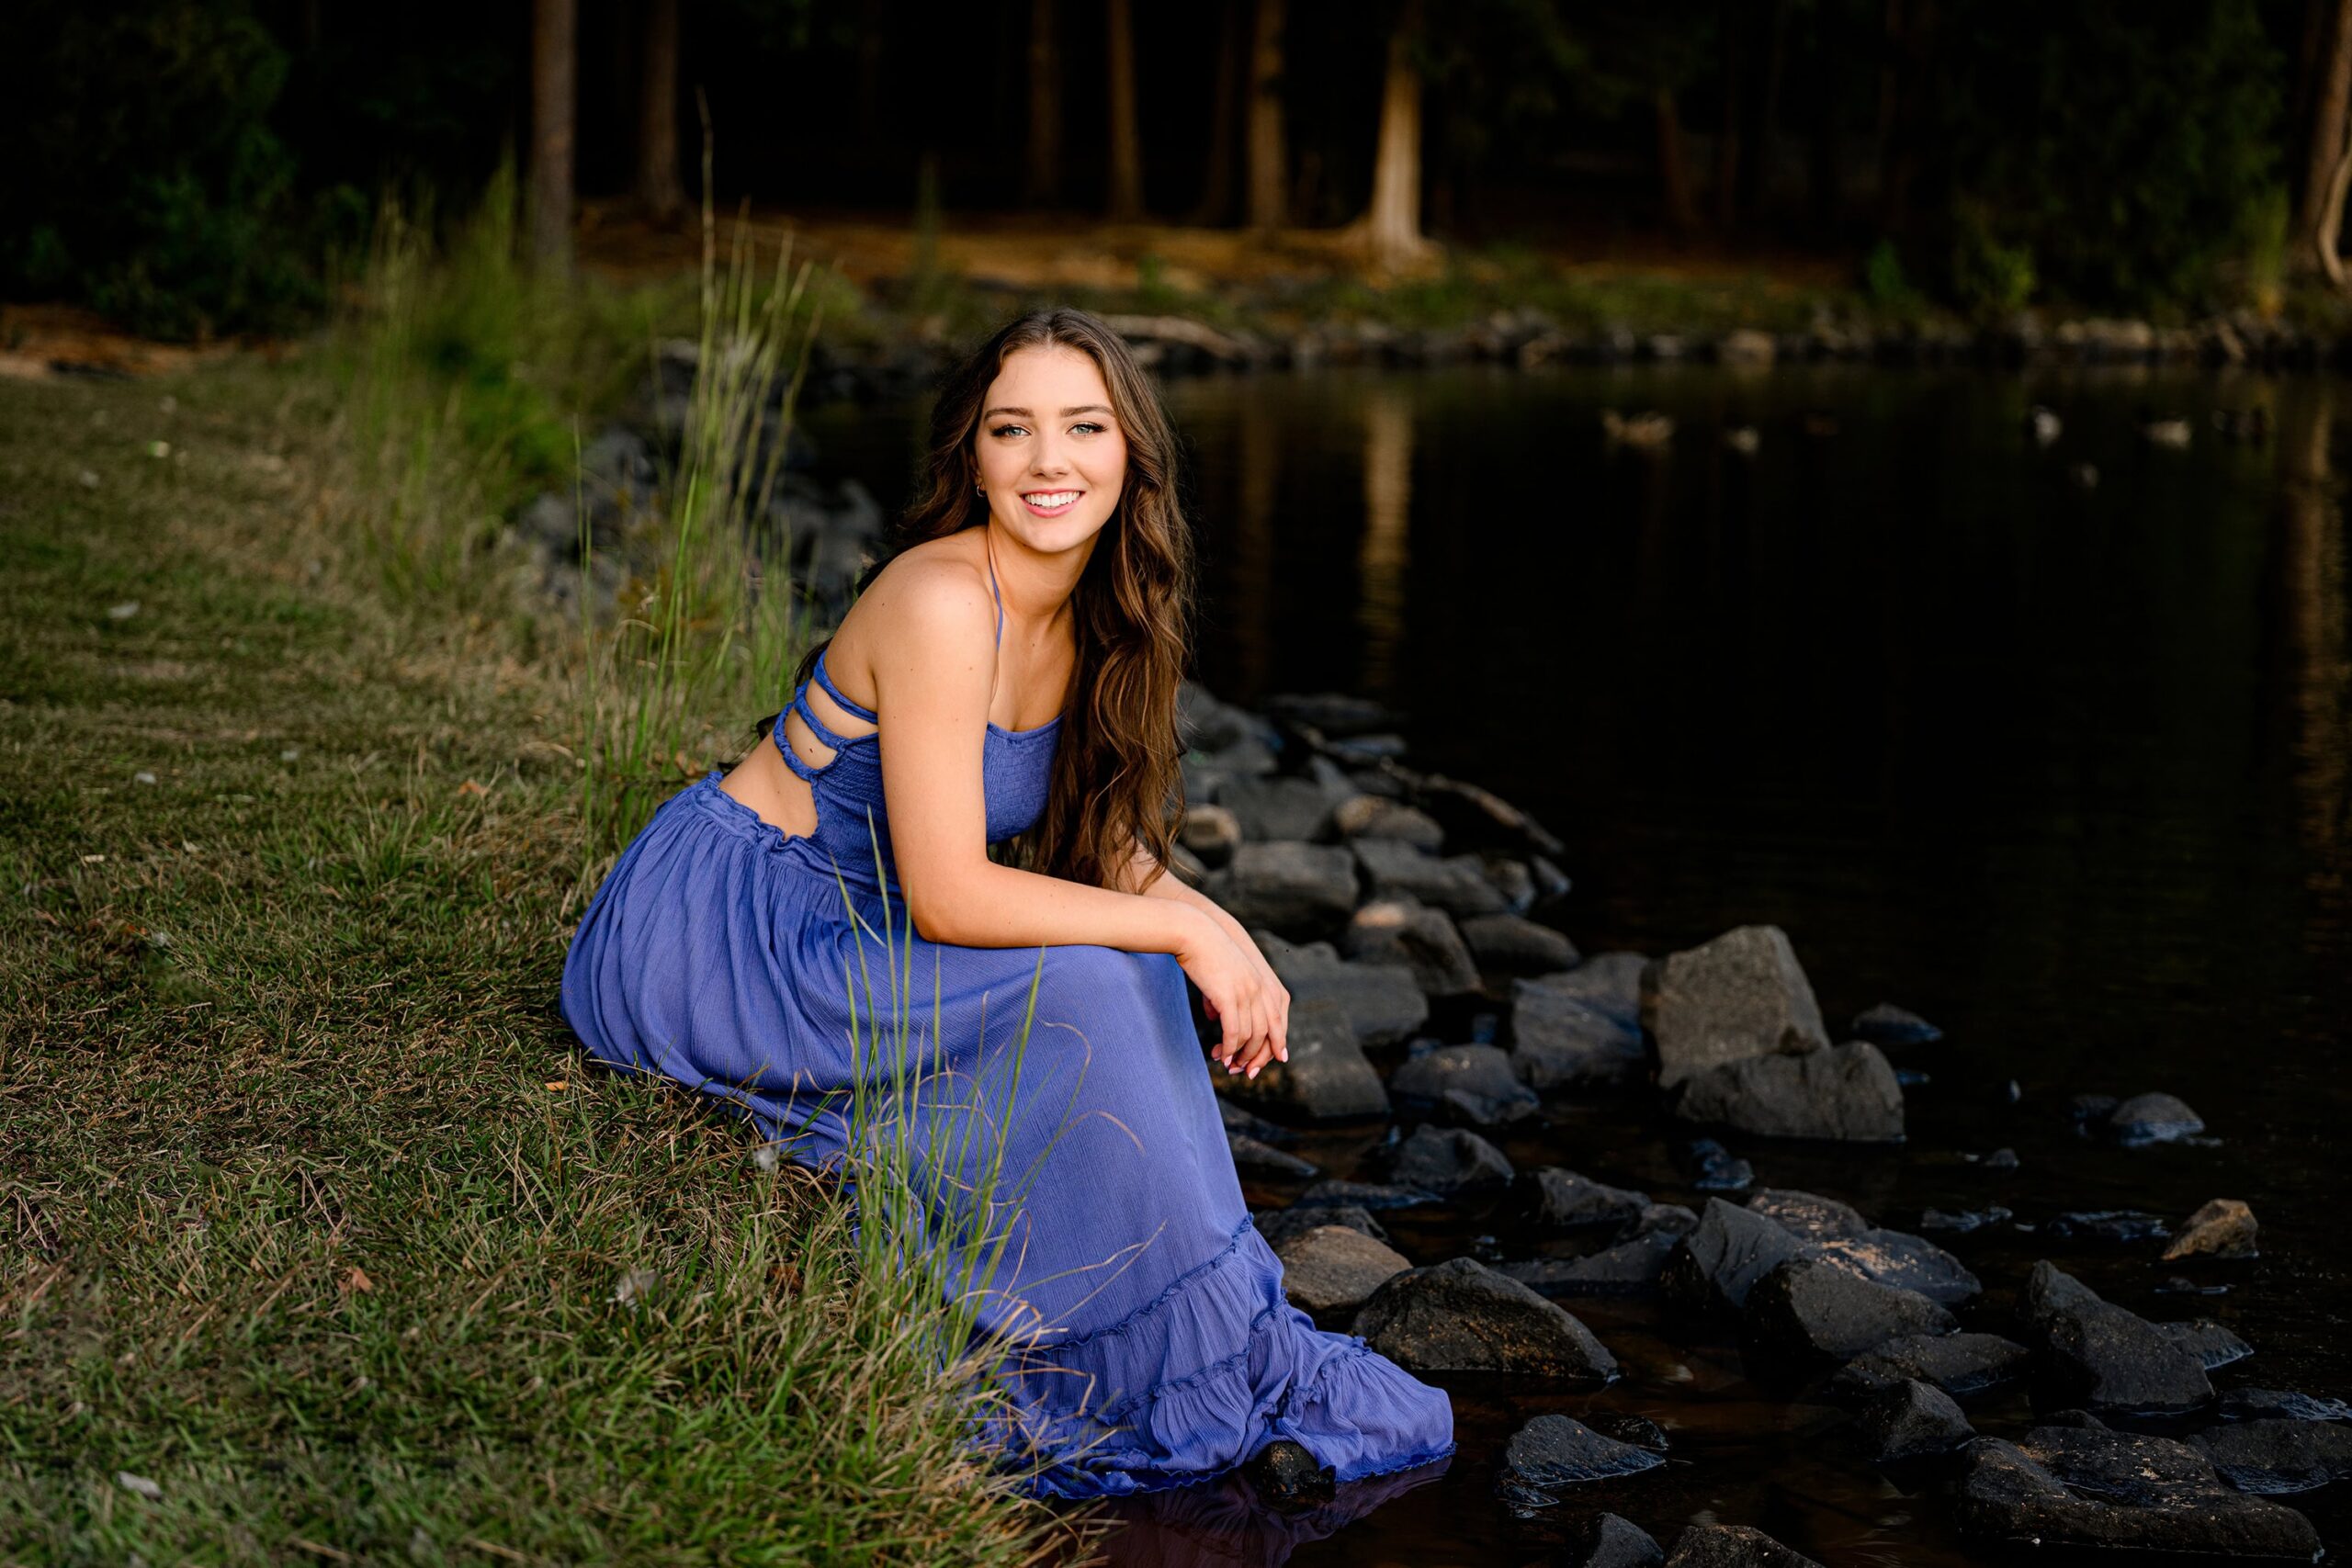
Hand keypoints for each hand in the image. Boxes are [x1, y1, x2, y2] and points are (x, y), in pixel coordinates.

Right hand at [1173, 911, 1289, 1080]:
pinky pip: (1234, 1033)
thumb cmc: (1206, 952)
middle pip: (1268, 1034)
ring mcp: (1247, 993)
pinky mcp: (1229, 997)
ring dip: (1239, 1055)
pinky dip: (1229, 1048)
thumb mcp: (1223, 975)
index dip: (1278, 1043)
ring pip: (1250, 1037)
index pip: (1278, 1021)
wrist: (1195, 933)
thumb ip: (1224, 996)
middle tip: (1246, 1071)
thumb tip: (1215, 1017)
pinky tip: (1220, 1056)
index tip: (1277, 1060)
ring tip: (1227, 1064)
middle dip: (1258, 1056)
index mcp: (1265, 984)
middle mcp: (1261, 990)